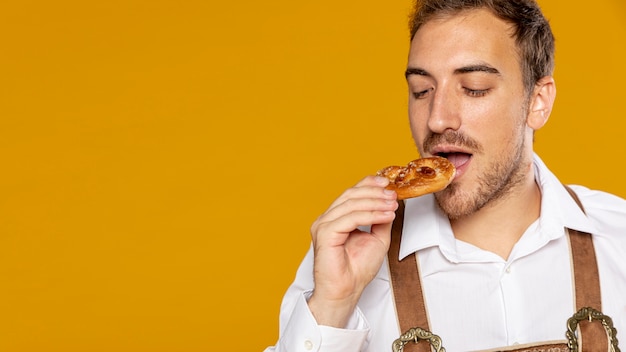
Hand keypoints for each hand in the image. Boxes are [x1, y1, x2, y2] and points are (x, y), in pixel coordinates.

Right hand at [307, 175, 397, 327]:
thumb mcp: (377, 239)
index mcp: (335, 218)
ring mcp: (323, 224)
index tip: (388, 183)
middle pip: (351, 194)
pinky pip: (350, 218)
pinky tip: (385, 215)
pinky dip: (371, 215)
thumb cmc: (356, 270)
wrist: (346, 291)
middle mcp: (327, 218)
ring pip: (351, 204)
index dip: (369, 184)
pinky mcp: (325, 233)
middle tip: (393, 195)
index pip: (351, 193)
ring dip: (375, 202)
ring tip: (392, 205)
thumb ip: (380, 220)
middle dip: (374, 192)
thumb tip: (390, 204)